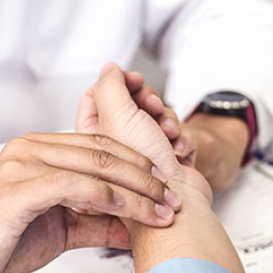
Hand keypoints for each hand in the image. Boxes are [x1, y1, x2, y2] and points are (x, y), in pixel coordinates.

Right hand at [0, 132, 181, 272]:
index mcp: (39, 150)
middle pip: (104, 151)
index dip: (138, 163)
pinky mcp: (18, 188)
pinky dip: (111, 198)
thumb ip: (94, 222)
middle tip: (174, 198)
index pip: (100, 145)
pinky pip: (77, 186)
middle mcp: (31, 149)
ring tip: (163, 209)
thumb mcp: (58, 228)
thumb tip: (133, 228)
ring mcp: (23, 164)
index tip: (166, 186)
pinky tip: (132, 211)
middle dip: (146, 176)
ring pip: (96, 166)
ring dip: (137, 189)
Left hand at [103, 71, 248, 190]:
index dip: (117, 84)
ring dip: (166, 119)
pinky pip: (173, 135)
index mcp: (92, 138)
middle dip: (146, 101)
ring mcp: (141, 155)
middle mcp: (114, 148)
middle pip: (128, 103)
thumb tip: (108, 68)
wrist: (181, 204)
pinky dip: (179, 138)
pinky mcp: (165, 162)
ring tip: (168, 133)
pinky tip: (179, 149)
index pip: (96, 97)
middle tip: (152, 107)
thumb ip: (108, 85)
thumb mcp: (117, 115)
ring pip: (154, 117)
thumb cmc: (145, 169)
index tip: (134, 81)